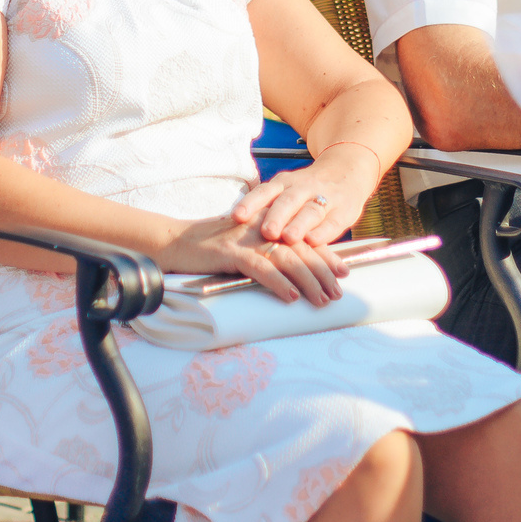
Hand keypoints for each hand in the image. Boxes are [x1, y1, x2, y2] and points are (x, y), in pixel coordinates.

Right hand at [158, 215, 350, 305]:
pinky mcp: (230, 252)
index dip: (326, 255)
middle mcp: (261, 226)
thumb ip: (268, 252)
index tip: (344, 272)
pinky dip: (279, 283)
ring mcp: (246, 238)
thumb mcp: (246, 246)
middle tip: (338, 293)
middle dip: (322, 271)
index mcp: (267, 222)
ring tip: (322, 299)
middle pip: (301, 247)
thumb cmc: (212, 248)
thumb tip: (296, 273)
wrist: (176, 242)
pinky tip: (292, 296)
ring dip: (308, 280)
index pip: (303, 238)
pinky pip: (261, 268)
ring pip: (286, 258)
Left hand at [231, 147, 383, 247]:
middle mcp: (303, 187)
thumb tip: (232, 229)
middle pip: (288, 201)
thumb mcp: (285, 191)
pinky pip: (333, 222)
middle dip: (277, 216)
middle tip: (267, 231)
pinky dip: (324, 232)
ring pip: (311, 210)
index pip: (265, 191)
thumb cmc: (307, 190)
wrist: (348, 171)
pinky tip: (315, 241)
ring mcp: (325, 198)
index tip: (237, 217)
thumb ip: (266, 208)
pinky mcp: (344, 210)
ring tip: (289, 238)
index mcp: (285, 183)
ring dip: (300, 224)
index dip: (251, 203)